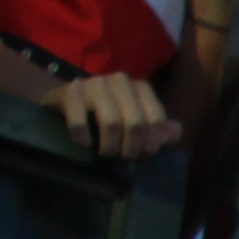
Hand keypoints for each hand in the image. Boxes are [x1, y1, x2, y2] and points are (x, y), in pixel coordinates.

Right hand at [38, 71, 178, 156]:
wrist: (65, 99)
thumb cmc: (106, 112)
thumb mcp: (136, 118)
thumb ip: (158, 127)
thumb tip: (173, 136)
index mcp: (140, 87)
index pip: (156, 119)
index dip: (152, 143)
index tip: (143, 156)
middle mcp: (120, 81)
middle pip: (136, 124)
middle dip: (131, 148)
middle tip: (123, 158)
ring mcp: (94, 83)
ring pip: (111, 123)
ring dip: (109, 147)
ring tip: (106, 154)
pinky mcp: (70, 91)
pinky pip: (79, 122)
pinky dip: (83, 138)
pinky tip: (84, 144)